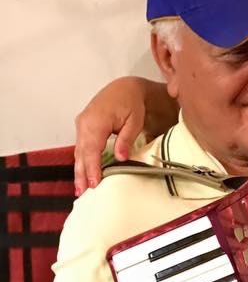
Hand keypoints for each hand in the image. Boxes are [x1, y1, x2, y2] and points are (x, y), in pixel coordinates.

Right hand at [73, 77, 152, 195]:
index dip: (92, 168)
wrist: (124, 87)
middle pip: (81, 153)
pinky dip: (82, 161)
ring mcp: (82, 125)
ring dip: (80, 170)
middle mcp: (84, 123)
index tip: (94, 184)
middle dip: (82, 174)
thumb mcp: (134, 120)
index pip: (92, 150)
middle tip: (82, 193)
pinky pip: (81, 147)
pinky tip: (83, 174)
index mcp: (95, 122)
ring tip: (80, 189)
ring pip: (79, 152)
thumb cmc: (131, 102)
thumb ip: (126, 139)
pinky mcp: (84, 127)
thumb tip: (121, 157)